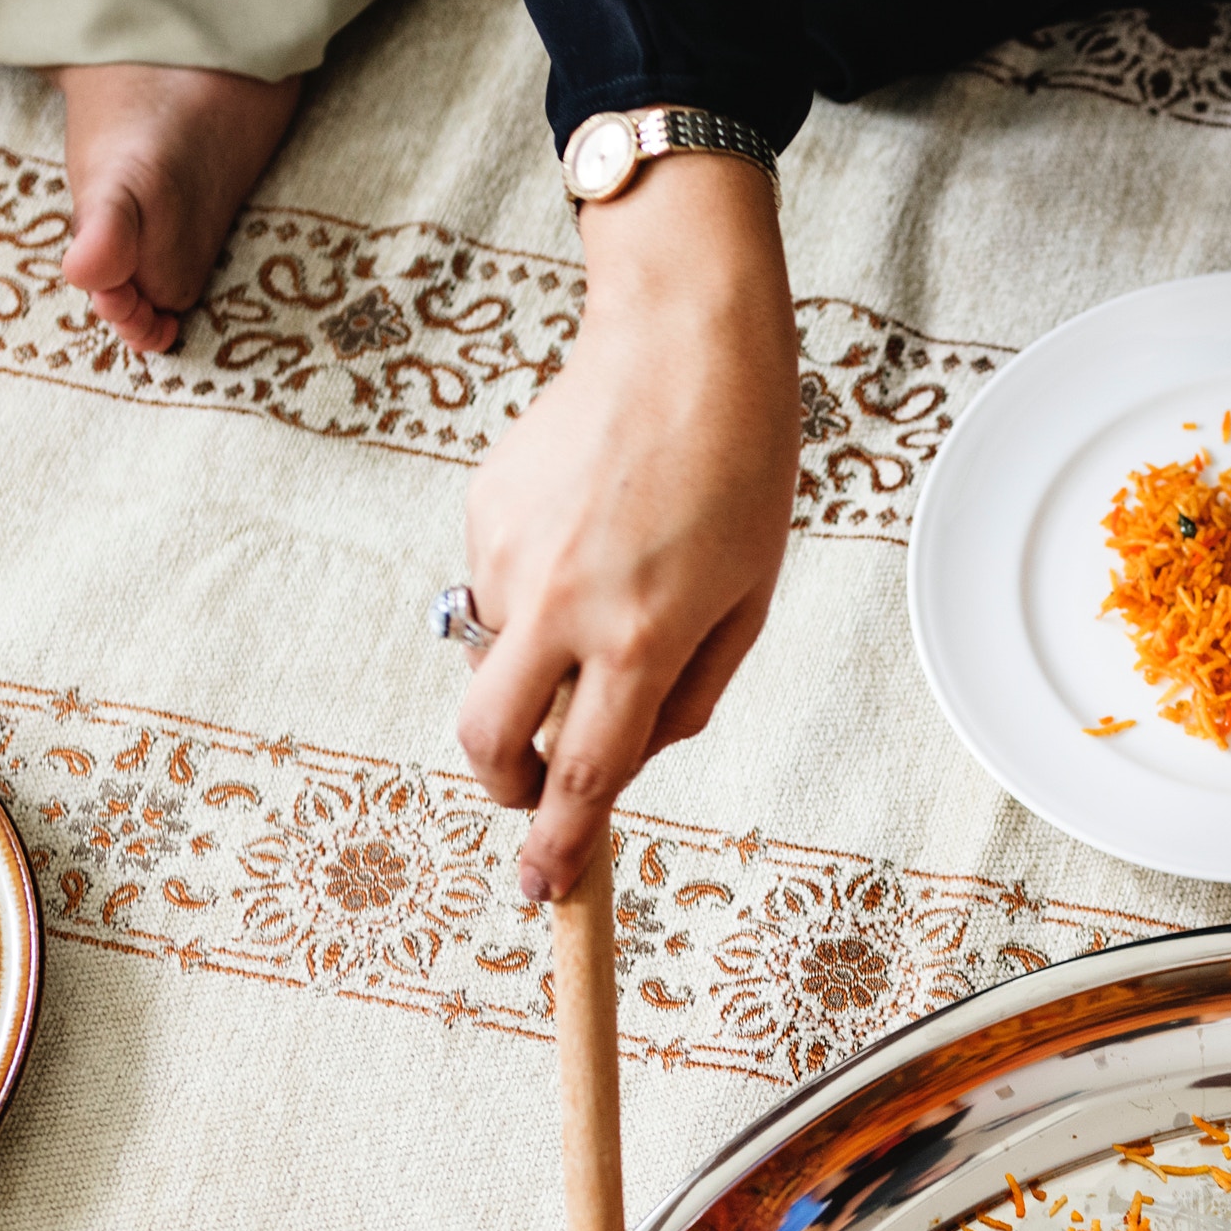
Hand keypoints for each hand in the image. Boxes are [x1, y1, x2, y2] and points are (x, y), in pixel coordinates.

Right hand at [458, 158, 803, 898]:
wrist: (683, 338)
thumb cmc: (741, 469)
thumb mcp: (748, 599)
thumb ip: (687, 693)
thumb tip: (627, 755)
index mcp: (640, 638)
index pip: (584, 777)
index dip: (559, 847)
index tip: (540, 892)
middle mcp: (560, 605)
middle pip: (490, 742)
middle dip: (507, 786)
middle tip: (539, 789)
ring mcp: (509, 556)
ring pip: (498, 658)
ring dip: (539, 664)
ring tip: (615, 586)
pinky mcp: (482, 510)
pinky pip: (498, 588)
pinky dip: (536, 592)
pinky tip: (592, 528)